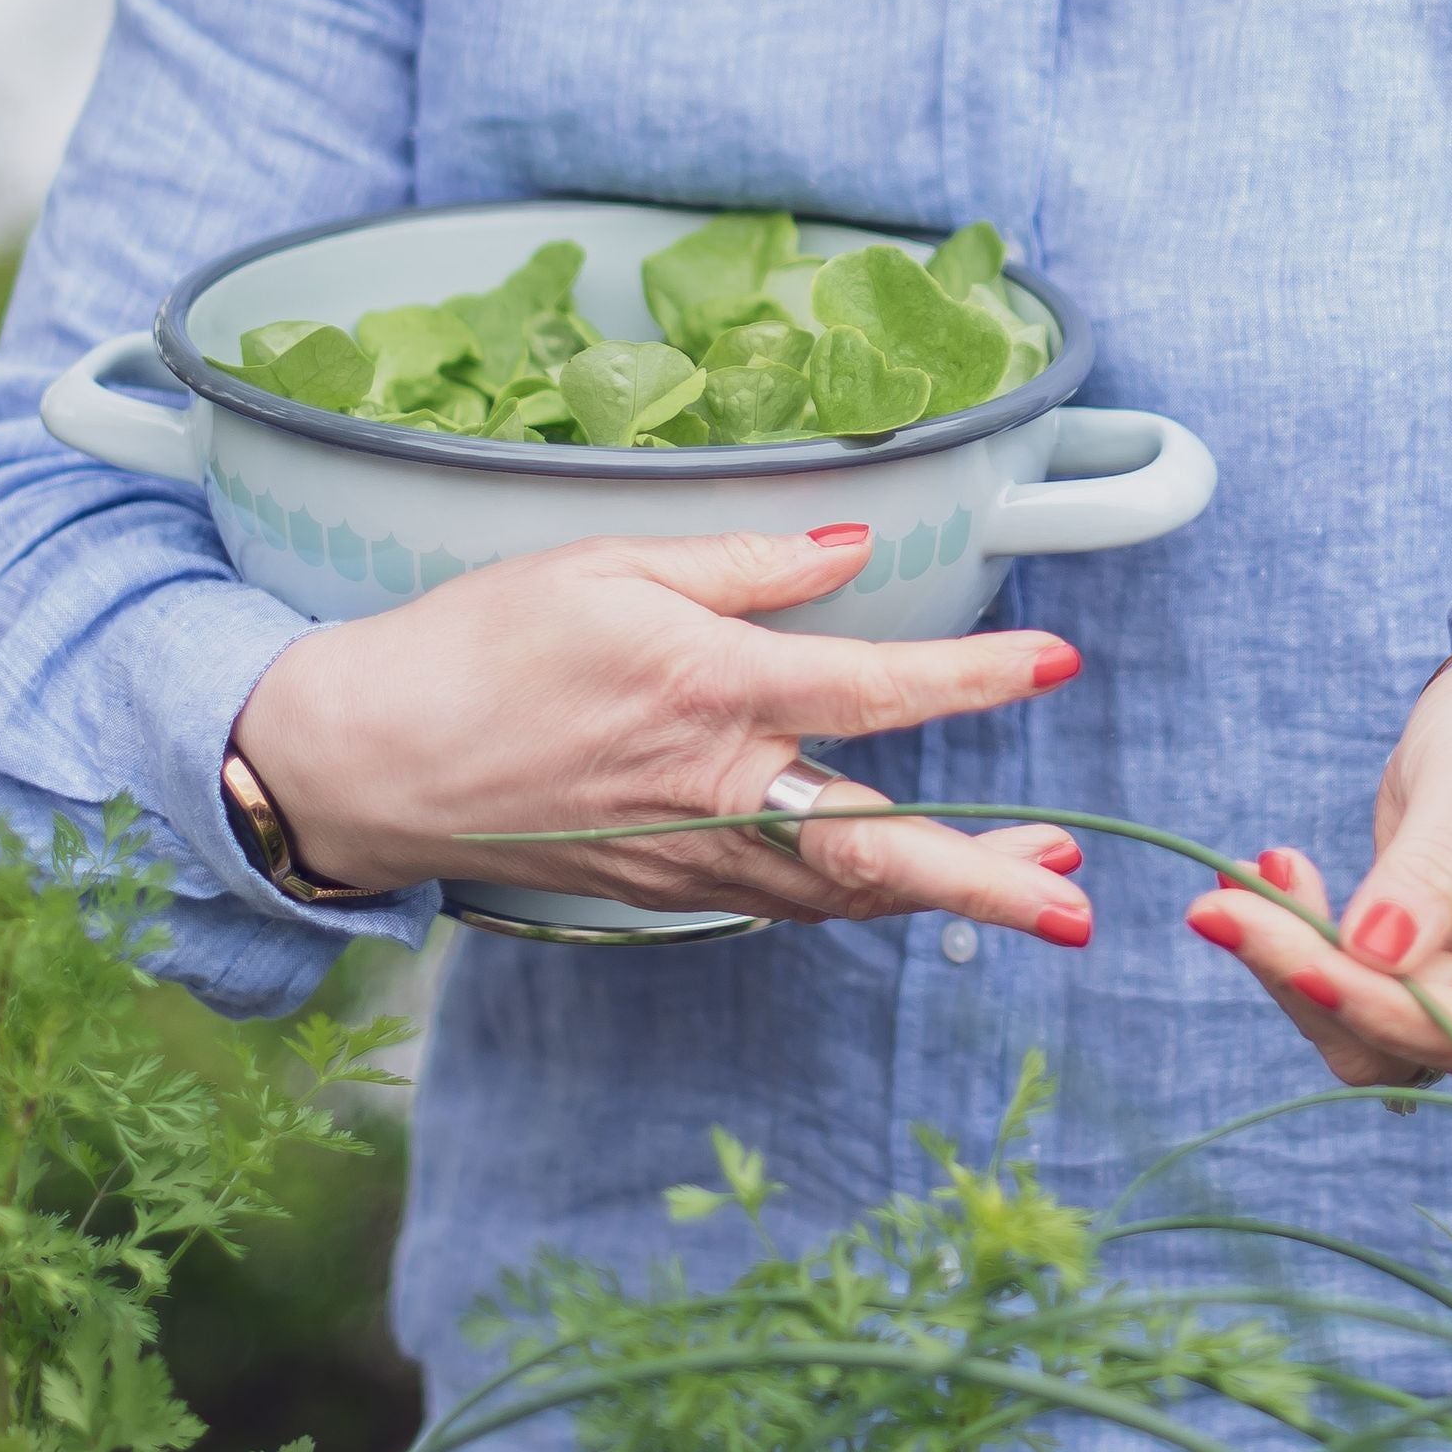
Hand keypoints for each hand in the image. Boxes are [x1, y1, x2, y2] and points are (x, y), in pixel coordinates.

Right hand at [231, 523, 1091, 938]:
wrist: (374, 758)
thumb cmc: (480, 646)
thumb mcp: (606, 564)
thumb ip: (743, 563)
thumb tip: (851, 549)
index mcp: (710, 689)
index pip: (875, 686)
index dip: (976, 678)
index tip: (1055, 662)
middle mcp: (716, 788)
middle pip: (880, 847)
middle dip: (988, 880)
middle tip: (1076, 902)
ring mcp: (695, 855)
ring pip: (846, 891)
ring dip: (946, 895)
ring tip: (1035, 888)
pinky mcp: (671, 888)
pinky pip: (789, 901)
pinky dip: (862, 895)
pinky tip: (906, 880)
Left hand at [1185, 624, 1451, 1084]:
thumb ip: (1427, 870)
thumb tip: (1372, 954)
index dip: (1382, 1009)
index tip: (1293, 958)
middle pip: (1415, 1040)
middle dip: (1311, 979)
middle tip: (1221, 905)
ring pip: (1370, 1036)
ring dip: (1290, 969)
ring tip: (1236, 884)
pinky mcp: (1432, 983)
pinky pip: (1353, 998)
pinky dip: (1295, 952)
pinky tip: (1258, 887)